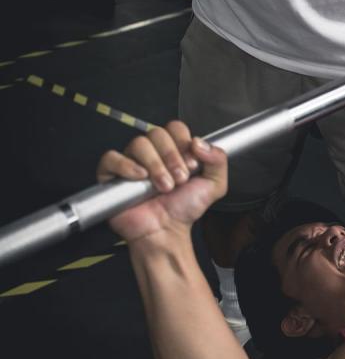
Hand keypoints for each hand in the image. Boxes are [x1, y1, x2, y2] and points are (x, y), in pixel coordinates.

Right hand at [95, 121, 226, 244]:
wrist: (167, 231)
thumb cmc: (185, 208)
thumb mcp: (214, 185)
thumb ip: (218, 160)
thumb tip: (200, 142)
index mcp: (173, 149)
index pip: (175, 128)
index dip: (184, 143)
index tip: (192, 165)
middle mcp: (152, 152)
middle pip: (157, 133)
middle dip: (172, 157)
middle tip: (179, 179)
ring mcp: (131, 161)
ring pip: (138, 144)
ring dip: (156, 166)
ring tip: (164, 186)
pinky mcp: (112, 174)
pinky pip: (112, 158)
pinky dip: (127, 166)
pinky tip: (141, 178)